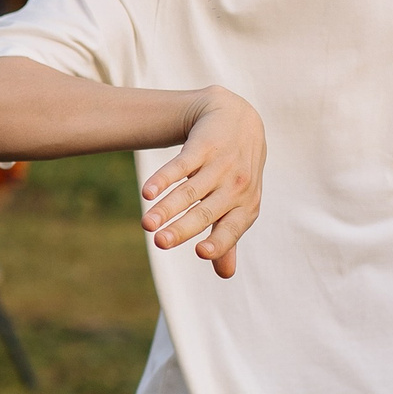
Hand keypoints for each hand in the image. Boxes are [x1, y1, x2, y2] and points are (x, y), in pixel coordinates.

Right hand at [140, 87, 263, 278]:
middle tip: (159, 243)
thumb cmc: (236, 171)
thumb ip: (228, 236)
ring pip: (190, 190)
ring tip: (146, 224)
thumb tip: (225, 275)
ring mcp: (220, 165)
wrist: (238, 118)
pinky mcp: (204, 146)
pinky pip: (182, 164)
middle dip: (182, 229)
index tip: (200, 253)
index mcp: (246, 207)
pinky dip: (164, 178)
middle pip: (206, 212)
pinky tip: (147, 192)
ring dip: (167, 207)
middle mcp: (236, 187)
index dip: (220, 243)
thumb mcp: (238, 203)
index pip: (232, 229)